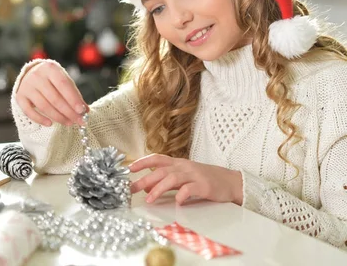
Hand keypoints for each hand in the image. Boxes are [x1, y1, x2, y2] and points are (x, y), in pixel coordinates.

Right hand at [15, 61, 87, 126]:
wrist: (31, 75)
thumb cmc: (52, 80)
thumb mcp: (64, 81)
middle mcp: (37, 76)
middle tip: (79, 121)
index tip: (82, 111)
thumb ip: (74, 94)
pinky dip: (40, 119)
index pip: (63, 85)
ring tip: (69, 123)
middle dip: (68, 112)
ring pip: (44, 106)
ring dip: (58, 117)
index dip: (73, 99)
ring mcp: (27, 86)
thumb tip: (85, 111)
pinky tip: (50, 124)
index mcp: (50, 68)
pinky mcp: (20, 97)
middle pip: (54, 98)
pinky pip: (29, 112)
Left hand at [129, 154, 243, 205]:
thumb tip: (146, 187)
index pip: (157, 158)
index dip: (142, 162)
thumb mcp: (183, 177)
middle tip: (132, 189)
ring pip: (172, 178)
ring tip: (149, 200)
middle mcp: (184, 167)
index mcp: (178, 163)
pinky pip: (191, 188)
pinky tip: (177, 202)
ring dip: (158, 189)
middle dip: (145, 179)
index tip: (129, 169)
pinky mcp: (204, 186)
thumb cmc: (204, 180)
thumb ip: (166, 180)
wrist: (231, 182)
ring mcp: (194, 175)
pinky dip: (182, 195)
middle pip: (161, 171)